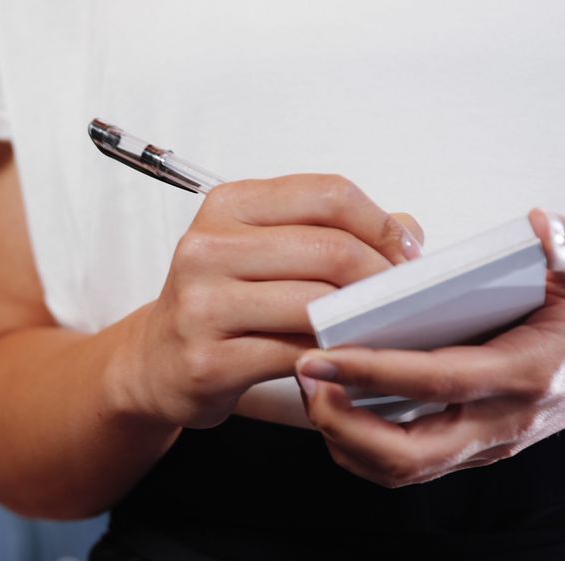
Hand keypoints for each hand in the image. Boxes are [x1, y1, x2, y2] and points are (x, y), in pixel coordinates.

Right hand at [115, 175, 423, 428]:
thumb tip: (407, 231)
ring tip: (379, 329)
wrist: (156, 362)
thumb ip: (329, 231)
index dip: (380, 225)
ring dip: (362, 321)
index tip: (404, 255)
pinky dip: (333, 358)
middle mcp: (207, 248)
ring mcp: (202, 305)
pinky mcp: (208, 361)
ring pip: (317, 304)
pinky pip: (295, 354)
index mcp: (226, 206)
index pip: (327, 194)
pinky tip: (345, 359)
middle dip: (381, 278)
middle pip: (329, 249)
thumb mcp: (262, 249)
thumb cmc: (219, 302)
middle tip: (403, 300)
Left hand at [296, 209, 564, 487]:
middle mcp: (501, 422)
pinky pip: (405, 465)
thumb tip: (539, 228)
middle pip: (406, 453)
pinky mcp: (469, 448)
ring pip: (400, 469)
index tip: (319, 354)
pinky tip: (336, 406)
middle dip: (341, 422)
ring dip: (343, 438)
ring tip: (312, 389)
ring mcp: (484, 443)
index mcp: (525, 374)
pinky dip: (360, 445)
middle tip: (304, 377)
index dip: (372, 371)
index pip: (436, 381)